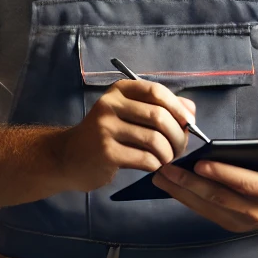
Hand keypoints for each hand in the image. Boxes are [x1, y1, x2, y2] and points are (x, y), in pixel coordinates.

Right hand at [59, 80, 196, 192]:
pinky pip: (144, 158)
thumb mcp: (129, 115)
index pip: (156, 91)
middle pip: (158, 116)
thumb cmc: (106, 135)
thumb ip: (160, 108)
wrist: (67, 157)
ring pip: (154, 140)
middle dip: (177, 135)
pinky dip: (155, 164)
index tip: (189, 124)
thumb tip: (190, 110)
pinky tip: (153, 166)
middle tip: (179, 149)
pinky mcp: (105, 152)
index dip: (178, 108)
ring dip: (168, 153)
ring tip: (166, 159)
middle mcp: (110, 105)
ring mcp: (105, 128)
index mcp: (119, 91)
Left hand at [151, 138, 257, 232]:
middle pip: (218, 197)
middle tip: (167, 168)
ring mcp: (240, 222)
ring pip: (206, 207)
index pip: (246, 184)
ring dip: (180, 192)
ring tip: (159, 176)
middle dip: (189, 183)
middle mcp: (255, 213)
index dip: (223, 174)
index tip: (201, 162)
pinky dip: (185, 198)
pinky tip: (169, 186)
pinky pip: (204, 211)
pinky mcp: (229, 223)